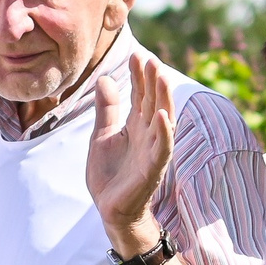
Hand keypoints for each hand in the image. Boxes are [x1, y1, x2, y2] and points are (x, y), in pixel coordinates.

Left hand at [85, 50, 175, 256]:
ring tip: (161, 77)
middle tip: (150, 59)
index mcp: (136, 126)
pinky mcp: (153, 169)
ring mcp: (153, 151)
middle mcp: (148, 135)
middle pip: (153, 102)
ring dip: (163, 99)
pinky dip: (163, 132)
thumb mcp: (102, 135)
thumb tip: (106, 79)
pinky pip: (162, 148)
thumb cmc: (110, 174)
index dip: (139, 76)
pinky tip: (161, 116)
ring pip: (162, 120)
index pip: (140, 95)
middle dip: (152, 81)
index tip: (136, 55)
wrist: (111, 209)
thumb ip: (106, 109)